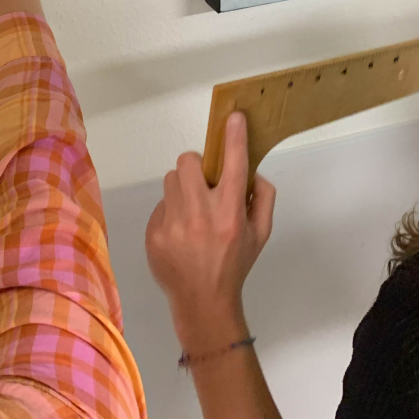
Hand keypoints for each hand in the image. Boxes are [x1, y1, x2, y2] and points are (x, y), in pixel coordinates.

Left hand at [146, 113, 276, 354]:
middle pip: (188, 162)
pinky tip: (179, 233)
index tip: (233, 117)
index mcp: (230, 214)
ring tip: (191, 210)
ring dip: (183, 188)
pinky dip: (171, 212)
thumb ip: (264, 199)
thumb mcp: (261, 235)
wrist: (202, 302)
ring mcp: (173, 225)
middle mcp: (200, 216)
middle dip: (197, 167)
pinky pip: (160, 205)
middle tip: (205, 183)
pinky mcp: (154, 233)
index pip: (234, 166)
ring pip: (171, 181)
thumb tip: (252, 172)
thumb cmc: (235, 265)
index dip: (234, 137)